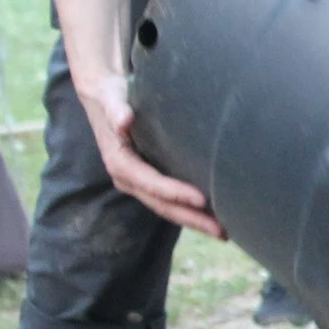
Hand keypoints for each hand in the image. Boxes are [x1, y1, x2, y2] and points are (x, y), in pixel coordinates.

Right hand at [77, 70, 223, 237]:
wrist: (104, 97)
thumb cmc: (111, 96)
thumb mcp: (111, 98)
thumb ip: (116, 109)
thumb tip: (124, 120)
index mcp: (120, 163)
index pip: (151, 183)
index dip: (175, 193)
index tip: (202, 200)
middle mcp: (129, 178)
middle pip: (162, 204)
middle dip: (192, 219)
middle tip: (223, 232)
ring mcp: (139, 182)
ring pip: (168, 208)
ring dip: (195, 221)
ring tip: (225, 232)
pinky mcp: (149, 180)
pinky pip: (171, 201)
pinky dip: (191, 211)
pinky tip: (214, 217)